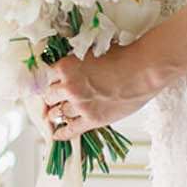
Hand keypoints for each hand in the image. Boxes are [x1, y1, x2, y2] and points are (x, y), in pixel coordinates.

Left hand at [39, 46, 156, 144]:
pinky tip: (57, 134)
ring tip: (55, 114)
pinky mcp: (92, 119)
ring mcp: (79, 105)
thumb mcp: (92, 52)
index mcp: (66, 67)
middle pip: (48, 96)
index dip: (46, 81)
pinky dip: (62, 133)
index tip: (45, 85)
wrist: (142, 70)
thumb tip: (70, 68)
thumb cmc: (123, 56)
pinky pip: (71, 129)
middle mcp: (69, 87)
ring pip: (57, 113)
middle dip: (49, 98)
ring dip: (55, 113)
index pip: (44, 77)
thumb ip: (77, 62)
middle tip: (50, 100)